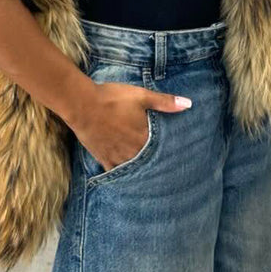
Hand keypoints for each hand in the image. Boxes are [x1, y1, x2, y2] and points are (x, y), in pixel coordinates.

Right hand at [73, 80, 191, 171]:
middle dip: (158, 164)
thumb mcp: (141, 96)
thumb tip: (188, 104)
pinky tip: (128, 176)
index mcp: (144, 137)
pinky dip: (123, 174)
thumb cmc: (112, 98)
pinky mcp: (103, 158)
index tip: (180, 157)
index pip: (163, 151)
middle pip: (150, 163)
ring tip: (151, 173)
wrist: (82, 104)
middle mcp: (133, 151)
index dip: (171, 153)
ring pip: (135, 170)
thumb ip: (165, 102)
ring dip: (143, 170)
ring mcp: (117, 157)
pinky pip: (116, 172)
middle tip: (169, 170)